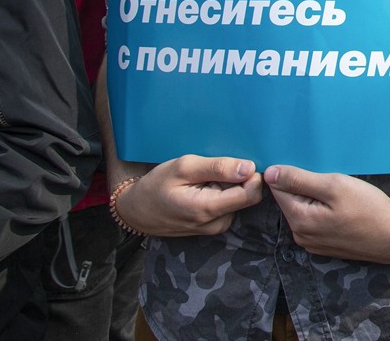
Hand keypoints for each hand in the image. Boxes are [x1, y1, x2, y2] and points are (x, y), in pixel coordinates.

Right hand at [115, 155, 262, 236]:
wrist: (137, 211)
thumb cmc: (157, 186)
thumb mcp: (184, 167)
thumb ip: (218, 168)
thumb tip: (249, 168)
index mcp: (208, 209)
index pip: (251, 194)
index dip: (252, 175)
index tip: (240, 162)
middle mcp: (217, 223)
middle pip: (247, 196)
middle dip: (237, 180)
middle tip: (213, 170)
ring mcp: (216, 227)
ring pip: (239, 200)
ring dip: (228, 186)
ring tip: (204, 180)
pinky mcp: (214, 227)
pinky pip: (229, 206)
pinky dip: (222, 194)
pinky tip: (204, 188)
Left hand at [266, 165, 389, 263]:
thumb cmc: (369, 209)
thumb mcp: (335, 186)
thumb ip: (299, 179)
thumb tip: (269, 173)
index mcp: (299, 219)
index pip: (278, 188)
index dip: (290, 171)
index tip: (309, 164)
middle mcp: (300, 235)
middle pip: (290, 199)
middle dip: (303, 184)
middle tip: (329, 176)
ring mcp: (312, 243)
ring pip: (303, 209)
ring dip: (314, 197)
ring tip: (338, 189)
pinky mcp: (325, 245)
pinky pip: (314, 221)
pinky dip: (322, 209)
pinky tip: (342, 205)